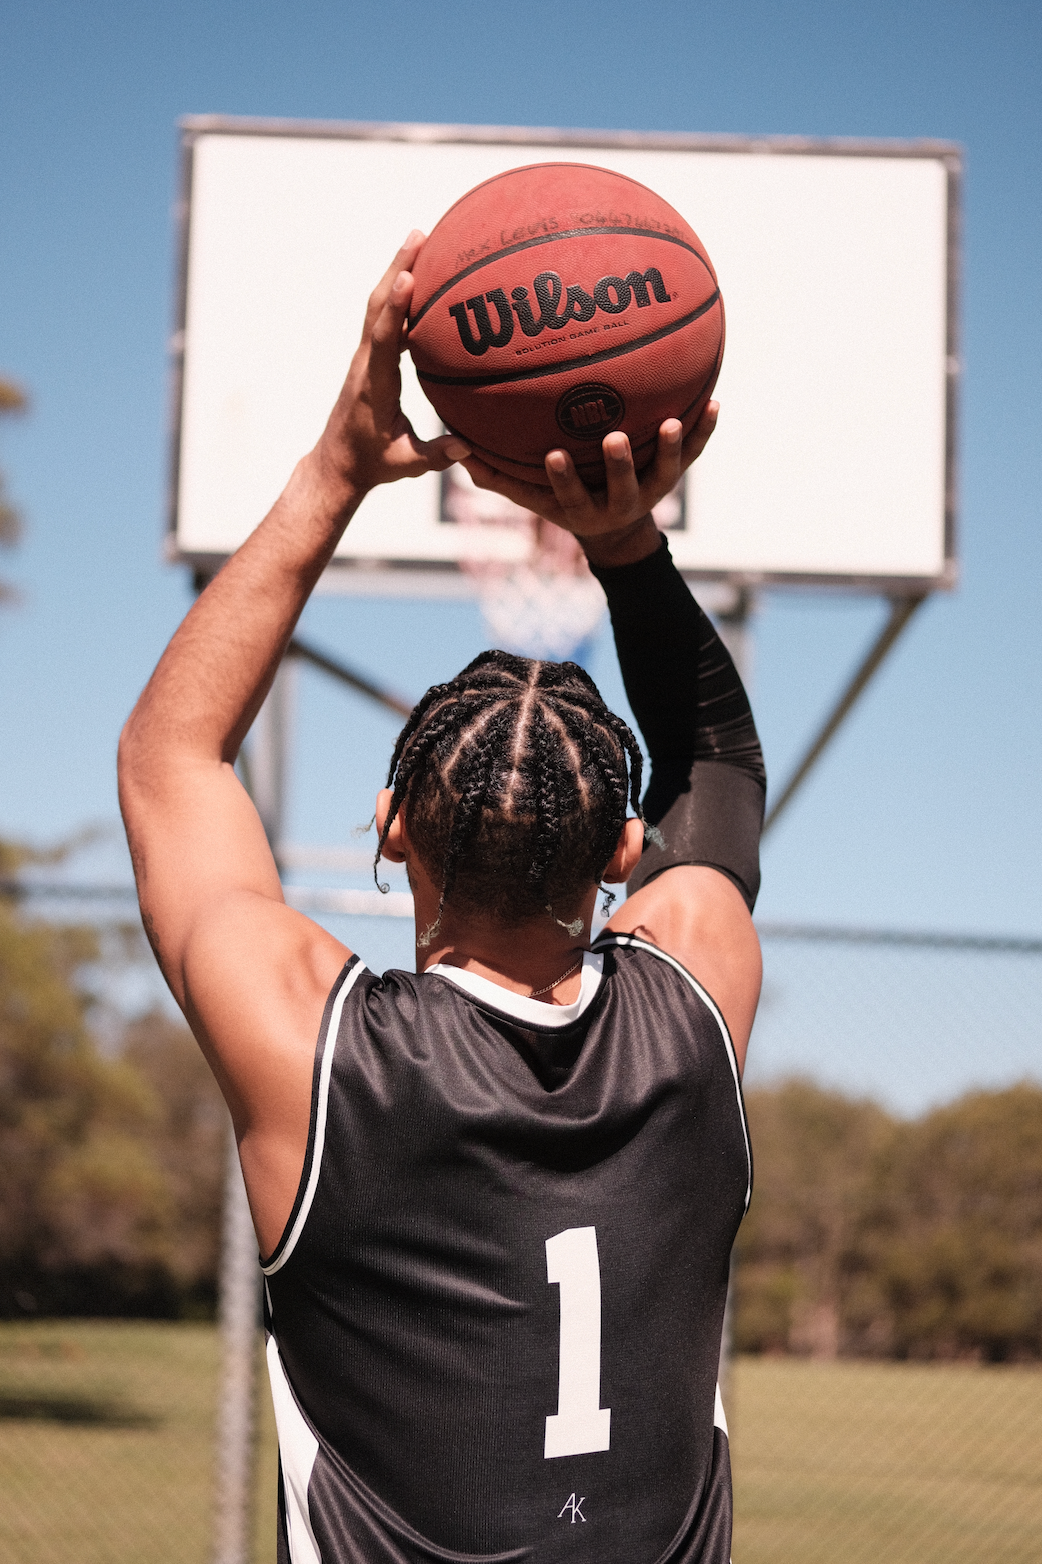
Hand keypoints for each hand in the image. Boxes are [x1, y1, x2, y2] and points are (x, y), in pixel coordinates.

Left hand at [312, 232, 469, 498]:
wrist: (339, 462)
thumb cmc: (372, 463)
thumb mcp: (405, 464)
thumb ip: (436, 456)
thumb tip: (467, 447)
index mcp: (373, 385)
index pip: (382, 339)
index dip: (394, 308)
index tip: (407, 275)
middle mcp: (366, 363)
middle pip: (378, 306)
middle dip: (398, 267)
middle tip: (420, 234)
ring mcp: (366, 358)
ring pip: (379, 306)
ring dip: (397, 270)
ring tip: (421, 238)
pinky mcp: (370, 358)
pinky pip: (385, 317)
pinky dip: (400, 292)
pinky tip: (419, 275)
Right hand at [460, 403, 717, 543]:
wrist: (617, 531)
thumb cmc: (565, 501)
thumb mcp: (532, 496)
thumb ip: (497, 477)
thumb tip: (456, 449)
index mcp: (582, 508)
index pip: (570, 496)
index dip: (564, 479)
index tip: (554, 456)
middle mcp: (618, 504)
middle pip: (621, 488)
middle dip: (619, 465)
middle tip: (615, 437)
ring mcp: (649, 490)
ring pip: (664, 473)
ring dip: (671, 449)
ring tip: (675, 420)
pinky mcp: (672, 476)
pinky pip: (693, 453)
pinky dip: (704, 430)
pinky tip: (714, 401)